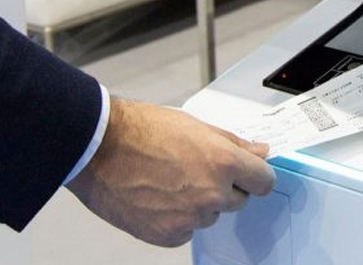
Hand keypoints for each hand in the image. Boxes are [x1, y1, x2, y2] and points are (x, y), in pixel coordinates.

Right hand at [67, 97, 274, 246]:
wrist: (98, 148)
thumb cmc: (141, 130)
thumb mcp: (195, 126)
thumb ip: (233, 143)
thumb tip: (259, 152)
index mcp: (223, 162)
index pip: (264, 181)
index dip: (255, 176)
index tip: (248, 174)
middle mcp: (212, 194)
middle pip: (238, 201)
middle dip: (225, 188)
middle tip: (196, 170)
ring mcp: (190, 218)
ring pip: (210, 216)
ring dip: (199, 204)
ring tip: (170, 181)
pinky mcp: (168, 235)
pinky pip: (186, 231)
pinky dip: (177, 219)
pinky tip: (158, 198)